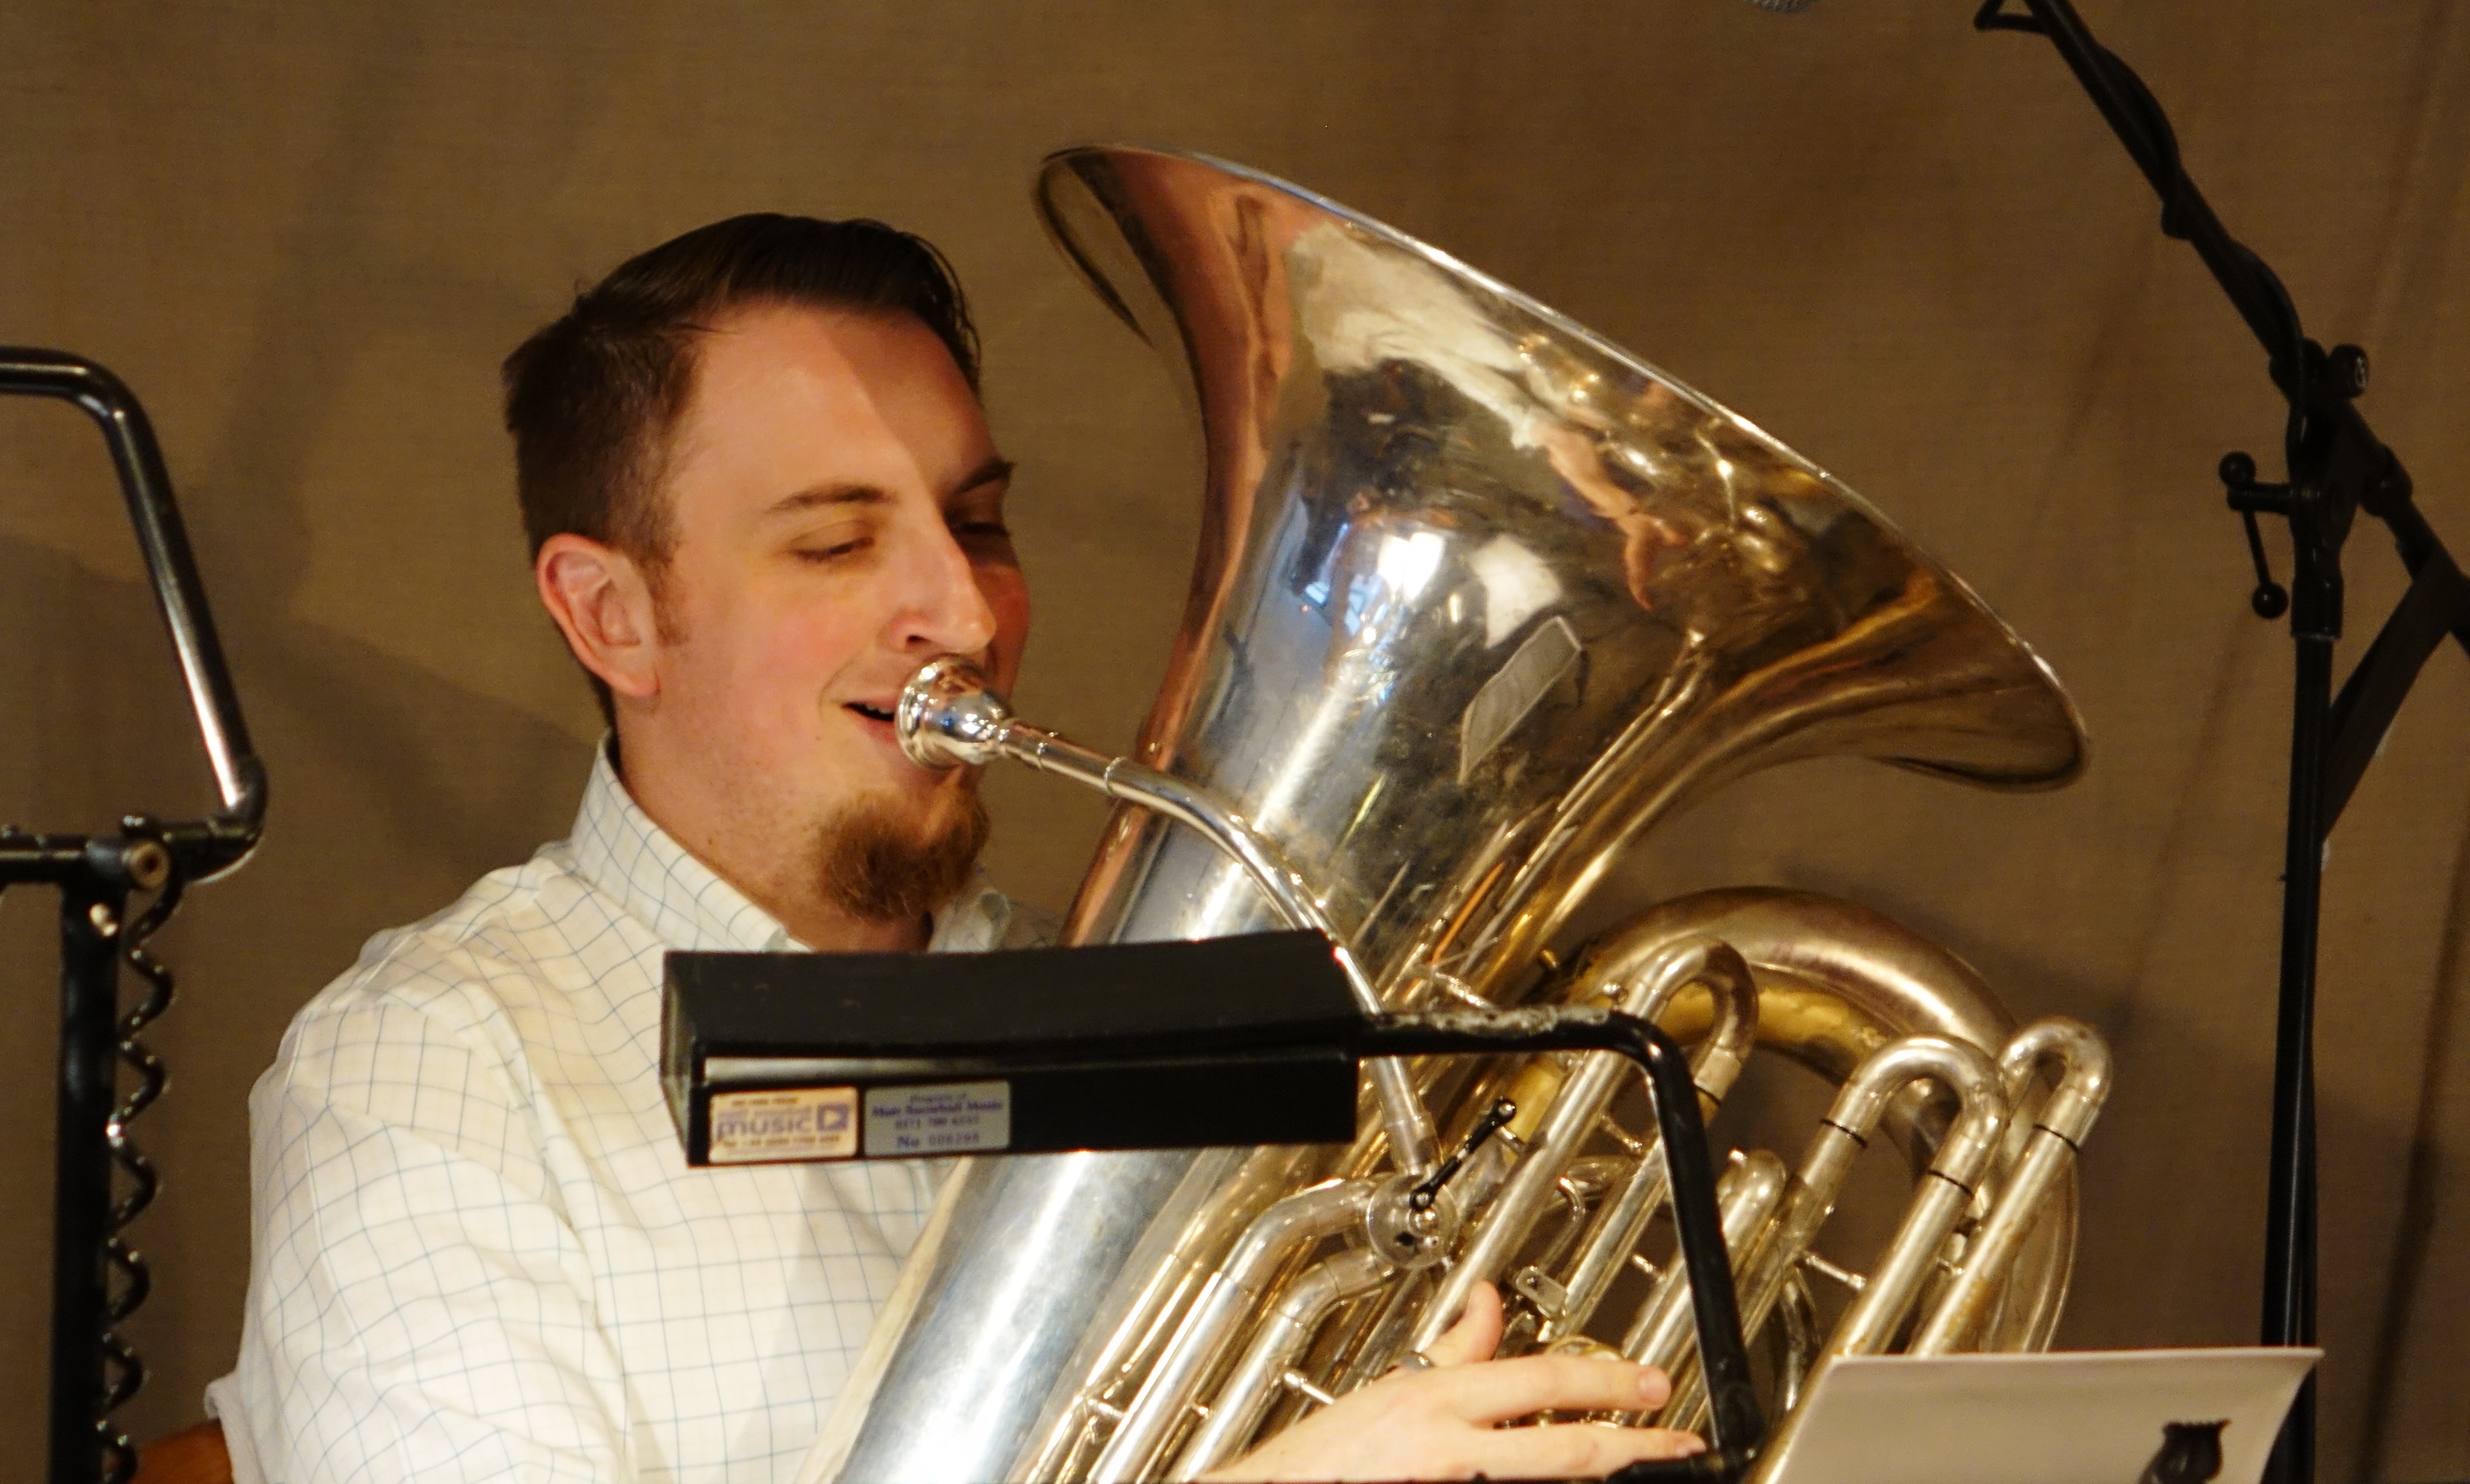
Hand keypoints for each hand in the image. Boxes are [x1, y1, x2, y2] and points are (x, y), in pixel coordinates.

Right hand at [1203, 1281, 1703, 1481]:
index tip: (1653, 1387)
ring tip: (1636, 1465)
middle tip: (1680, 1442)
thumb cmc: (1325, 1459)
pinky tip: (1571, 1482)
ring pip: (1544, 1479)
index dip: (1608, 1383)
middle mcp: (1449, 1449)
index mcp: (1436, 1402)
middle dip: (1632, 1445)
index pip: (1541, 1383)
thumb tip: (1490, 1304)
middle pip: (1563, 1449)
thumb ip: (1453, 1350)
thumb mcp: (1392, 1388)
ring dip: (1591, 1472)